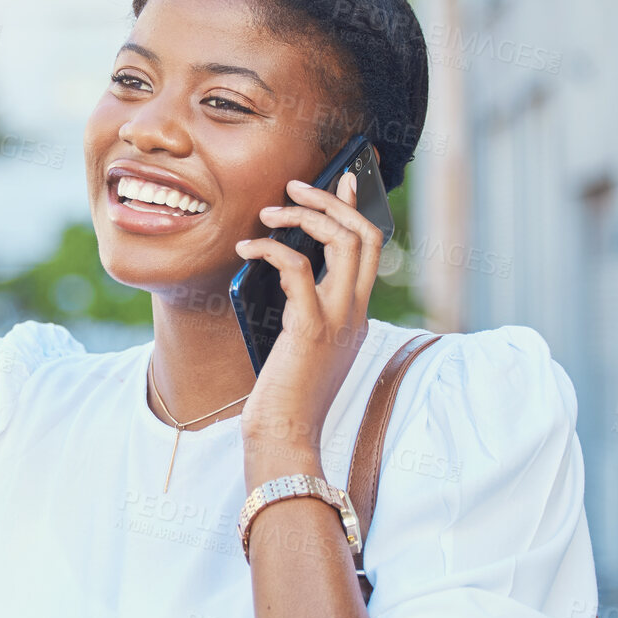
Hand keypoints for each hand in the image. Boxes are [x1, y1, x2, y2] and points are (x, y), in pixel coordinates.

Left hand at [233, 172, 384, 463]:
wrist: (287, 436)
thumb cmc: (285, 397)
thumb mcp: (300, 346)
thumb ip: (301, 310)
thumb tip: (279, 270)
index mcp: (357, 316)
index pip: (371, 250)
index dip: (357, 209)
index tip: (340, 181)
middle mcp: (356, 313)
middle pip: (365, 235)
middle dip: (332, 200)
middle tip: (296, 185)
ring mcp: (339, 319)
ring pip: (345, 242)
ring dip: (304, 216)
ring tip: (268, 212)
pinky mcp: (311, 327)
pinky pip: (298, 267)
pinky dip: (271, 248)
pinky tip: (246, 249)